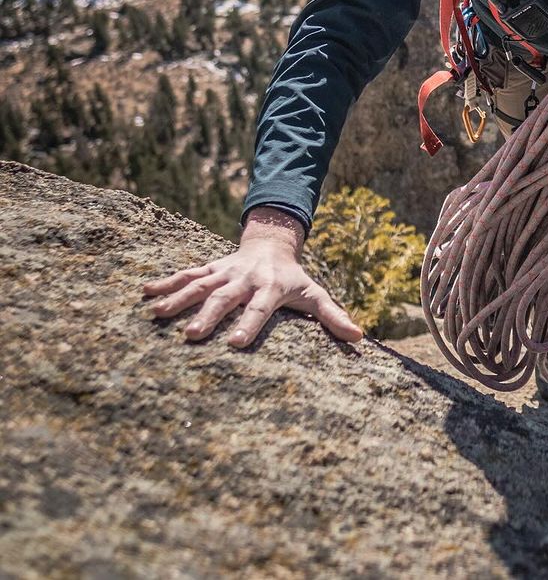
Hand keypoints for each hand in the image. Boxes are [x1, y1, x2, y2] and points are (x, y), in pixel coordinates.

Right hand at [142, 206, 363, 347]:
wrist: (272, 245)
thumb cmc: (294, 279)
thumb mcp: (315, 294)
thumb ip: (333, 317)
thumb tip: (360, 337)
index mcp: (270, 288)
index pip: (260, 308)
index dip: (250, 324)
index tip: (236, 344)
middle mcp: (245, 279)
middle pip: (225, 297)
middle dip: (208, 315)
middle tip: (191, 335)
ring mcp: (224, 272)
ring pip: (200, 284)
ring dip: (178, 298)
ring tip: (157, 315)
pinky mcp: (209, 268)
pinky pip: (186, 274)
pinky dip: (165, 282)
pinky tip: (144, 292)